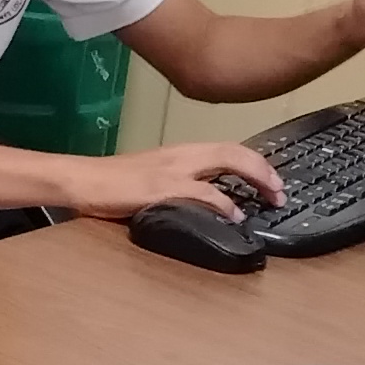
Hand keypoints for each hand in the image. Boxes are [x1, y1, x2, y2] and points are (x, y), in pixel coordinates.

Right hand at [63, 139, 282, 219]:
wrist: (83, 179)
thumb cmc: (113, 183)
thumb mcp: (153, 177)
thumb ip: (181, 184)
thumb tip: (209, 202)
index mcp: (180, 152)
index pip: (227, 149)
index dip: (254, 163)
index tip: (271, 181)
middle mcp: (181, 154)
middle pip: (234, 151)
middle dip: (263, 169)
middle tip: (281, 191)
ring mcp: (172, 169)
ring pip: (226, 161)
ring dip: (255, 179)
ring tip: (271, 199)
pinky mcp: (162, 187)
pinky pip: (202, 191)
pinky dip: (224, 203)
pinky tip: (235, 215)